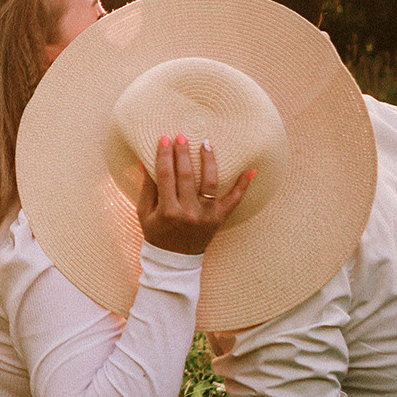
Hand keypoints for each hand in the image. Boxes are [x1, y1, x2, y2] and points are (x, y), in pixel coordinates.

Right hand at [138, 134, 253, 255]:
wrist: (175, 260)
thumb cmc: (156, 233)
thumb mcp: (145, 213)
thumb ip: (147, 188)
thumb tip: (145, 160)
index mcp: (168, 211)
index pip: (165, 176)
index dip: (164, 156)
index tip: (165, 139)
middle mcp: (188, 213)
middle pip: (187, 176)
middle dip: (183, 153)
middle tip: (182, 136)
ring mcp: (206, 216)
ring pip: (210, 183)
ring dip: (209, 161)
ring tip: (206, 143)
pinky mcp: (219, 219)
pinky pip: (234, 200)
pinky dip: (243, 185)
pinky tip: (251, 170)